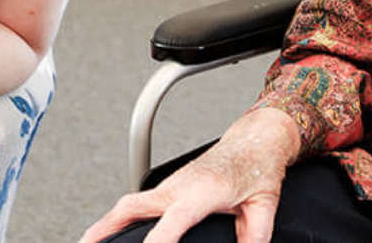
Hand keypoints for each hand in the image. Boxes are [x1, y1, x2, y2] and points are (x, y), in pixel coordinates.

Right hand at [78, 108, 300, 242]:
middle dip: (108, 229)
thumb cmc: (258, 167)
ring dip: (106, 224)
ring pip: (129, 204)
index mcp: (203, 190)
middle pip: (133, 207)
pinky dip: (119, 217)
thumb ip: (255, 235)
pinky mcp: (170, 187)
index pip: (174, 218)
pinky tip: (110, 233)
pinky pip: (137, 202)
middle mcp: (180, 185)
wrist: (255, 138)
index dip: (159, 240)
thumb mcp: (264, 205)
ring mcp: (171, 184)